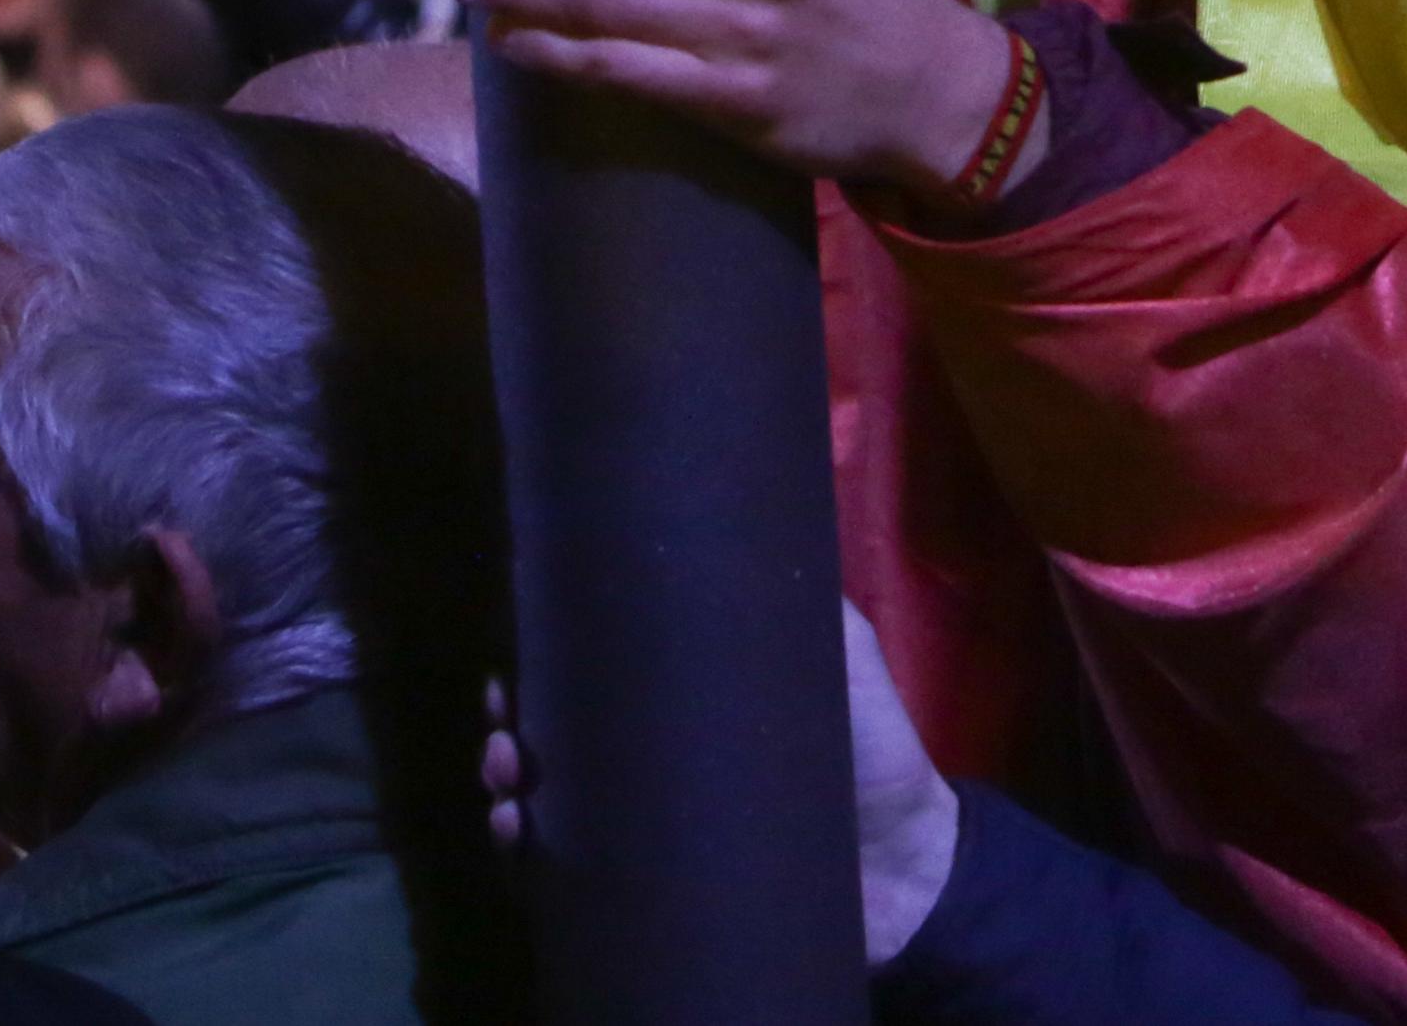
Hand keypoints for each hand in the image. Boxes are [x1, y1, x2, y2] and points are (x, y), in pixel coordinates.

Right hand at [482, 605, 957, 959]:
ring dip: (506, 786)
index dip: (545, 659)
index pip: (594, 673)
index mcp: (683, 701)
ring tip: (507, 778)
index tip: (517, 651)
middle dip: (511, 722)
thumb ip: (807, 602)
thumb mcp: (843, 655)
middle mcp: (649, 759)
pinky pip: (568, 872)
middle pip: (554, 736)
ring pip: (547, 801)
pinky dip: (527, 856)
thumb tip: (761, 523)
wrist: (903, 862)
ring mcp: (644, 825)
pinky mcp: (648, 883)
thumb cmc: (872, 749)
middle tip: (503, 718)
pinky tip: (516, 835)